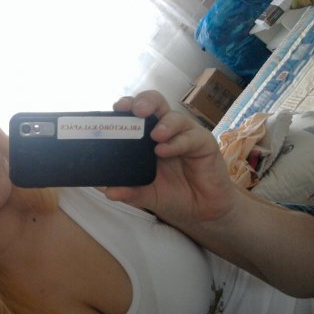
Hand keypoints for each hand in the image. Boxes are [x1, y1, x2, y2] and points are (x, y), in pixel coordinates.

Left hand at [104, 91, 237, 227]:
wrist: (200, 212)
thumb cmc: (171, 194)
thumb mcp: (146, 195)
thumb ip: (129, 192)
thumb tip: (109, 191)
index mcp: (146, 137)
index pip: (135, 113)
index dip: (126, 107)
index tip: (116, 108)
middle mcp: (165, 131)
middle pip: (155, 104)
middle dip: (144, 101)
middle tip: (136, 110)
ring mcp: (185, 135)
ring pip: (175, 117)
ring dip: (164, 124)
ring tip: (155, 136)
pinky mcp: (204, 144)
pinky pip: (192, 137)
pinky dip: (178, 142)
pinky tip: (165, 150)